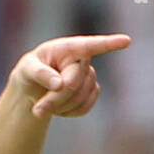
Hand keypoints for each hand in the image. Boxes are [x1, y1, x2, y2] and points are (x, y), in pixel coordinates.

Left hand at [12, 34, 130, 118]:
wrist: (35, 86)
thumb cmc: (30, 71)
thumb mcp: (27, 70)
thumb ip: (41, 74)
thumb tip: (60, 85)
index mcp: (68, 48)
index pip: (91, 45)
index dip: (109, 44)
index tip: (126, 41)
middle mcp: (83, 60)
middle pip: (73, 84)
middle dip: (54, 99)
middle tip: (37, 110)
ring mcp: (90, 76)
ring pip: (79, 98)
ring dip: (58, 107)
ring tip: (43, 104)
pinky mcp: (92, 92)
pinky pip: (84, 107)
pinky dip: (68, 112)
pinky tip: (58, 108)